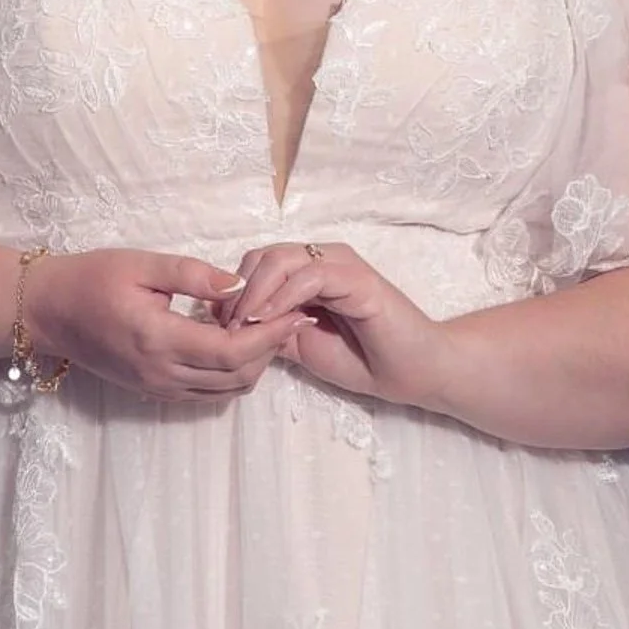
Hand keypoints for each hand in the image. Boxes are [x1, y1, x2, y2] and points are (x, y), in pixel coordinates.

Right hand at [22, 248, 305, 402]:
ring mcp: (156, 386)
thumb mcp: (143, 265)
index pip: (232, 351)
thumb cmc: (92, 278)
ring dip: (252, 366)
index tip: (297, 312)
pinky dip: (230, 375)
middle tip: (291, 317)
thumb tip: (238, 285)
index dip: (270, 335)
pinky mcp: (151, 389)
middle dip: (270, 351)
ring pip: (223, 392)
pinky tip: (235, 342)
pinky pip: (204, 394)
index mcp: (160, 339)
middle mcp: (161, 372)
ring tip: (268, 328)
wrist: (48, 310)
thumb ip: (193, 275)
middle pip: (235, 378)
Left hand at [223, 240, 443, 408]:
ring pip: (281, 259)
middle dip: (237, 292)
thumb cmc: (362, 358)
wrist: (410, 372)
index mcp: (309, 271)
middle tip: (225, 329)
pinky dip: (282, 296)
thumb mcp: (301, 344)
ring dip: (253, 294)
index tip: (217, 328)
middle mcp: (323, 259)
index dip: (232, 292)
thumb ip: (272, 328)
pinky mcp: (358, 278)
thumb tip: (232, 326)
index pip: (257, 264)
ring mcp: (341, 265)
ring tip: (242, 327)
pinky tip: (269, 320)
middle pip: (262, 256)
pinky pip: (310, 276)